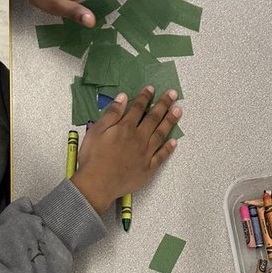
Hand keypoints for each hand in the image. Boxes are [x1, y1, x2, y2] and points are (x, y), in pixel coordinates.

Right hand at [71, 87, 179, 214]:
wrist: (97, 184)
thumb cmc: (93, 157)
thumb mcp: (96, 131)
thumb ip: (111, 114)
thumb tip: (123, 97)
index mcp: (126, 128)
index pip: (138, 108)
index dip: (145, 97)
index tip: (151, 88)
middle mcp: (139, 138)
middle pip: (153, 118)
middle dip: (163, 104)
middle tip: (173, 94)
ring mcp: (146, 154)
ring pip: (161, 134)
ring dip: (170, 122)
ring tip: (178, 111)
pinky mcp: (148, 169)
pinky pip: (161, 156)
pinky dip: (168, 148)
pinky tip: (174, 142)